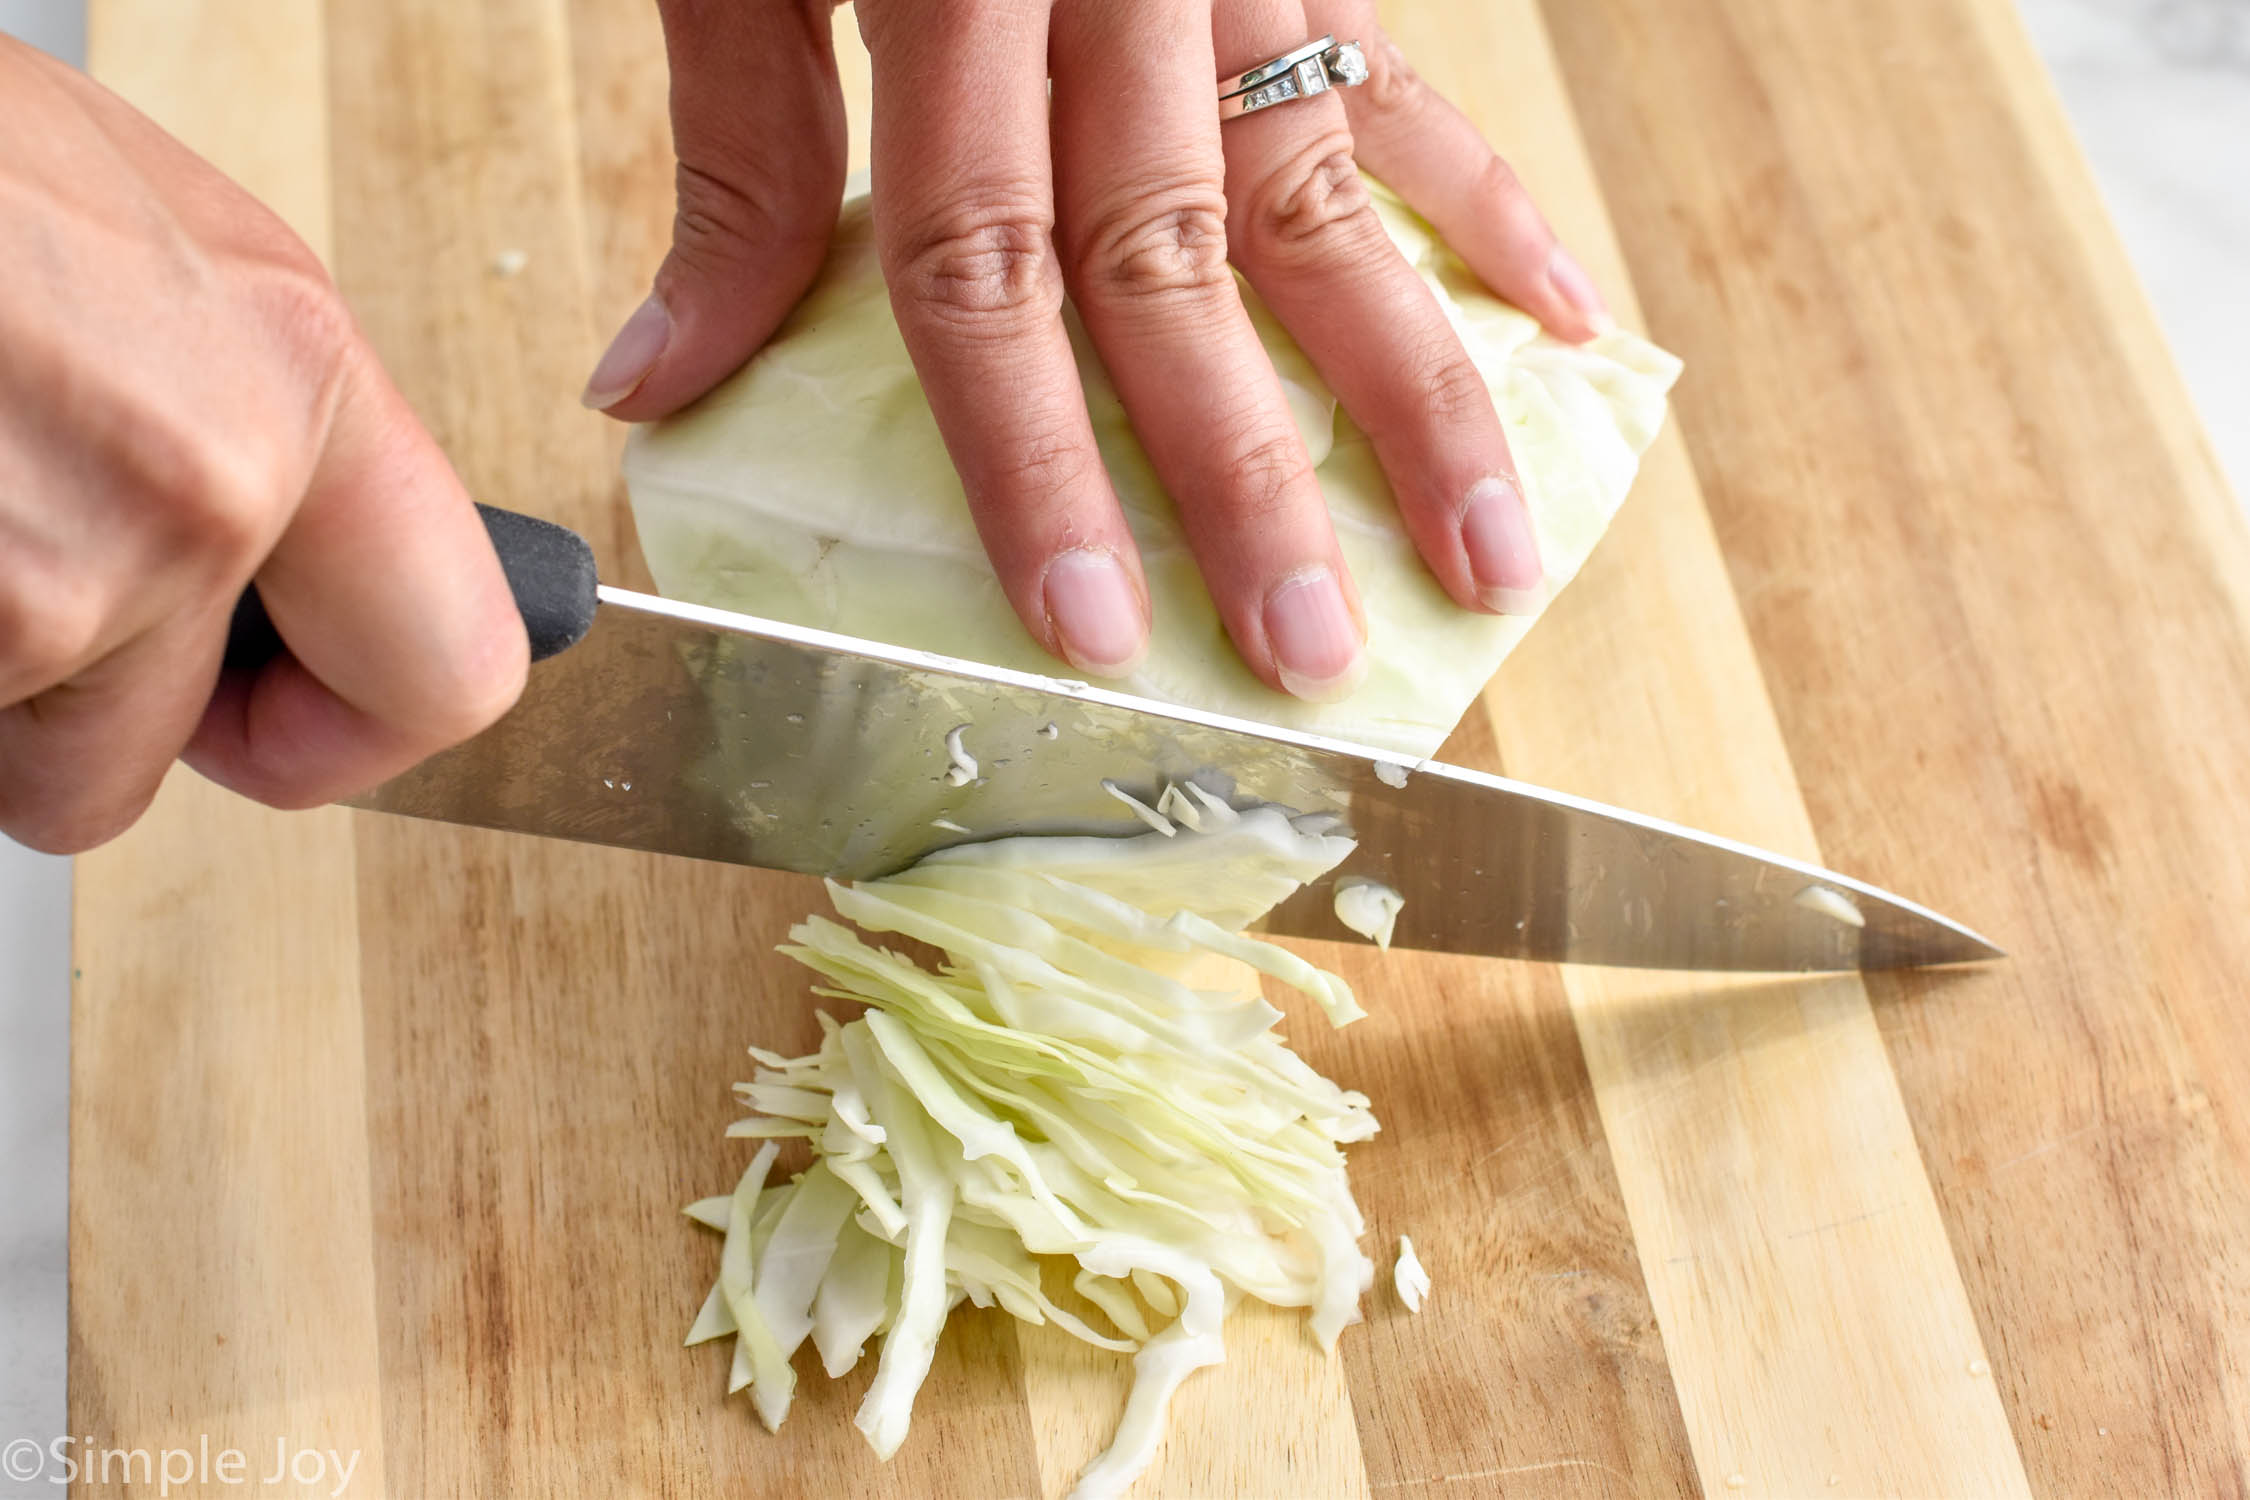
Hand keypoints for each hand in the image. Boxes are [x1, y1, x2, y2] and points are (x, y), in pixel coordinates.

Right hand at [0, 39, 526, 852]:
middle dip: (81, 722)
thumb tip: (303, 544)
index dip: (345, 726)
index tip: (275, 711)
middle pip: (147, 764)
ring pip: (6, 751)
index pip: (450, 671)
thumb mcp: (165, 243)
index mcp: (300, 376)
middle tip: (25, 594)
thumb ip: (260, 416)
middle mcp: (204, 483)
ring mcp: (50, 569)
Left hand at [586, 0, 1608, 699]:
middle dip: (1253, 474)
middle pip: (1183, 264)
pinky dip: (1491, 203)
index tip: (1093, 627)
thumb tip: (658, 383)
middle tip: (1316, 654)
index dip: (1040, 459)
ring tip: (1491, 553)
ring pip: (1334, 194)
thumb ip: (740, 146)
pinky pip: (1411, 79)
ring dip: (1419, 386)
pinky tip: (1573, 320)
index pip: (990, 269)